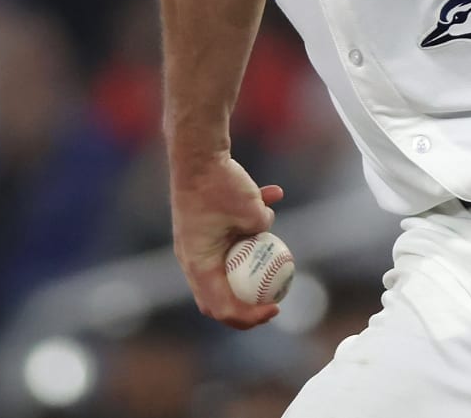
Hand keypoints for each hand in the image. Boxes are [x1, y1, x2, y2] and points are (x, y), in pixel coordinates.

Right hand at [169, 154, 285, 328]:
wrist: (197, 154)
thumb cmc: (220, 184)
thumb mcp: (251, 212)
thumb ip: (262, 229)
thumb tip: (267, 231)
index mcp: (199, 265)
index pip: (221, 306)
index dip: (249, 316)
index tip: (274, 309)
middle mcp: (193, 259)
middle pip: (219, 295)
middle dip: (247, 302)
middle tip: (272, 301)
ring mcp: (197, 243)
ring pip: (228, 264)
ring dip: (252, 260)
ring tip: (276, 251)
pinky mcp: (204, 226)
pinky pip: (230, 234)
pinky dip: (250, 223)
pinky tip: (273, 194)